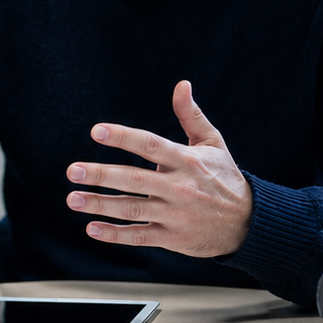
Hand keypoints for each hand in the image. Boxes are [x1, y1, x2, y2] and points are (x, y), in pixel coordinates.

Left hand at [65, 80, 252, 257]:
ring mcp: (176, 214)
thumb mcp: (213, 143)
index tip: (97, 131)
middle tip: (72, 171)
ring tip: (72, 199)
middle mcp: (179, 187)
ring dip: (100, 205)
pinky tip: (92, 228)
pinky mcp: (173, 238)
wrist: (249, 223)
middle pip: (135, 179)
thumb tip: (182, 84)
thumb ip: (191, 115)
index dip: (123, 137)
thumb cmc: (224, 177)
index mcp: (187, 161)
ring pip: (133, 209)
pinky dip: (116, 235)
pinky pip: (140, 236)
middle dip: (101, 175)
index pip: (150, 145)